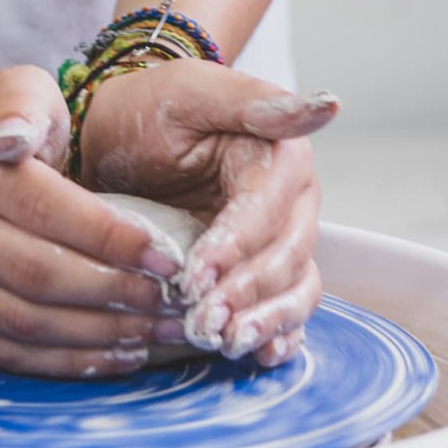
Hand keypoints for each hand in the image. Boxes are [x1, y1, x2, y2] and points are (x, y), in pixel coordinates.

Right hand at [0, 66, 190, 377]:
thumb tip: (10, 139)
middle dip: (112, 292)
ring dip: (99, 335)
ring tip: (158, 331)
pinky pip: (8, 354)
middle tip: (171, 301)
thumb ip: (23, 104)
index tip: (168, 256)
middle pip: (31, 274)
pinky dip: (68, 362)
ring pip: (23, 323)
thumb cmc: (5, 124)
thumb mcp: (18, 89)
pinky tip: (118, 354)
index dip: (108, 237)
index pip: (38, 207)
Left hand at [77, 61, 337, 366]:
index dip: (236, 248)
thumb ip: (251, 101)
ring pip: (295, 289)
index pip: (266, 211)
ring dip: (265, 322)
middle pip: (287, 257)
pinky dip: (277, 333)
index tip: (196, 277)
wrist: (120, 132)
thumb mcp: (188, 91)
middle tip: (204, 322)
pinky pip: (285, 306)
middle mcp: (291, 201)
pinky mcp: (259, 269)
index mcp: (280, 156)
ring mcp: (279, 239)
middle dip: (247, 294)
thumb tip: (327, 106)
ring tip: (226, 344)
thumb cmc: (150, 106)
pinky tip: (257, 356)